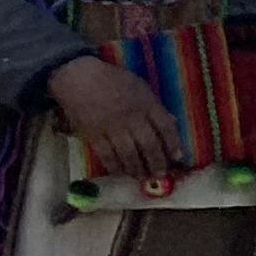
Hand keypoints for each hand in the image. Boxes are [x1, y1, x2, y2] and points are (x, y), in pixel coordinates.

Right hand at [49, 54, 187, 181]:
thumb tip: (170, 123)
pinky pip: (107, 155)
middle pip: (149, 145)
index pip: (165, 127)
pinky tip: (120, 172)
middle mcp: (132, 117)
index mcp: (146, 103)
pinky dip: (115, 166)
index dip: (173, 144)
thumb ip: (154, 105)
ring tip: (142, 177)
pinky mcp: (94, 135)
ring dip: (137, 168)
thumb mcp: (140, 86)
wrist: (78, 78)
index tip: (177, 158)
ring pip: (129, 153)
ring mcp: (112, 127)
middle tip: (160, 174)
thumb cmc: (111, 79)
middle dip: (157, 162)